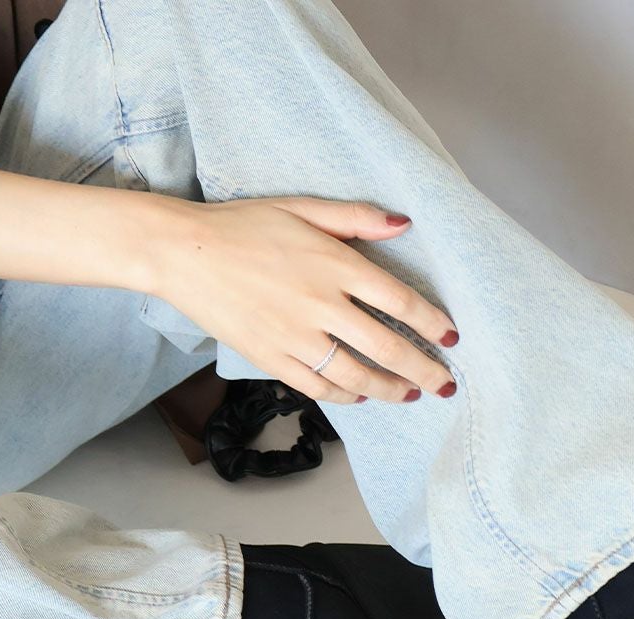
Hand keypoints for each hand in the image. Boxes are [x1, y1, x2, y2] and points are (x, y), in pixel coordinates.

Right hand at [149, 195, 458, 404]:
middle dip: (424, 371)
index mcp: (334, 265)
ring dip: (390, 390)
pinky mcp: (271, 358)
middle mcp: (320, 305)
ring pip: (357, 376)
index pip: (400, 301)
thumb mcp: (302, 207)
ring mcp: (295, 337)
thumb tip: (404, 223)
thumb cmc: (243, 225)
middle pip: (388, 347)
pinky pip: (318, 387)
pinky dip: (345, 396)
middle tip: (447, 386)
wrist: (181, 252)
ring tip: (410, 395)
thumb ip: (357, 218)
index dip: (432, 324)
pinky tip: (361, 395)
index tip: (452, 339)